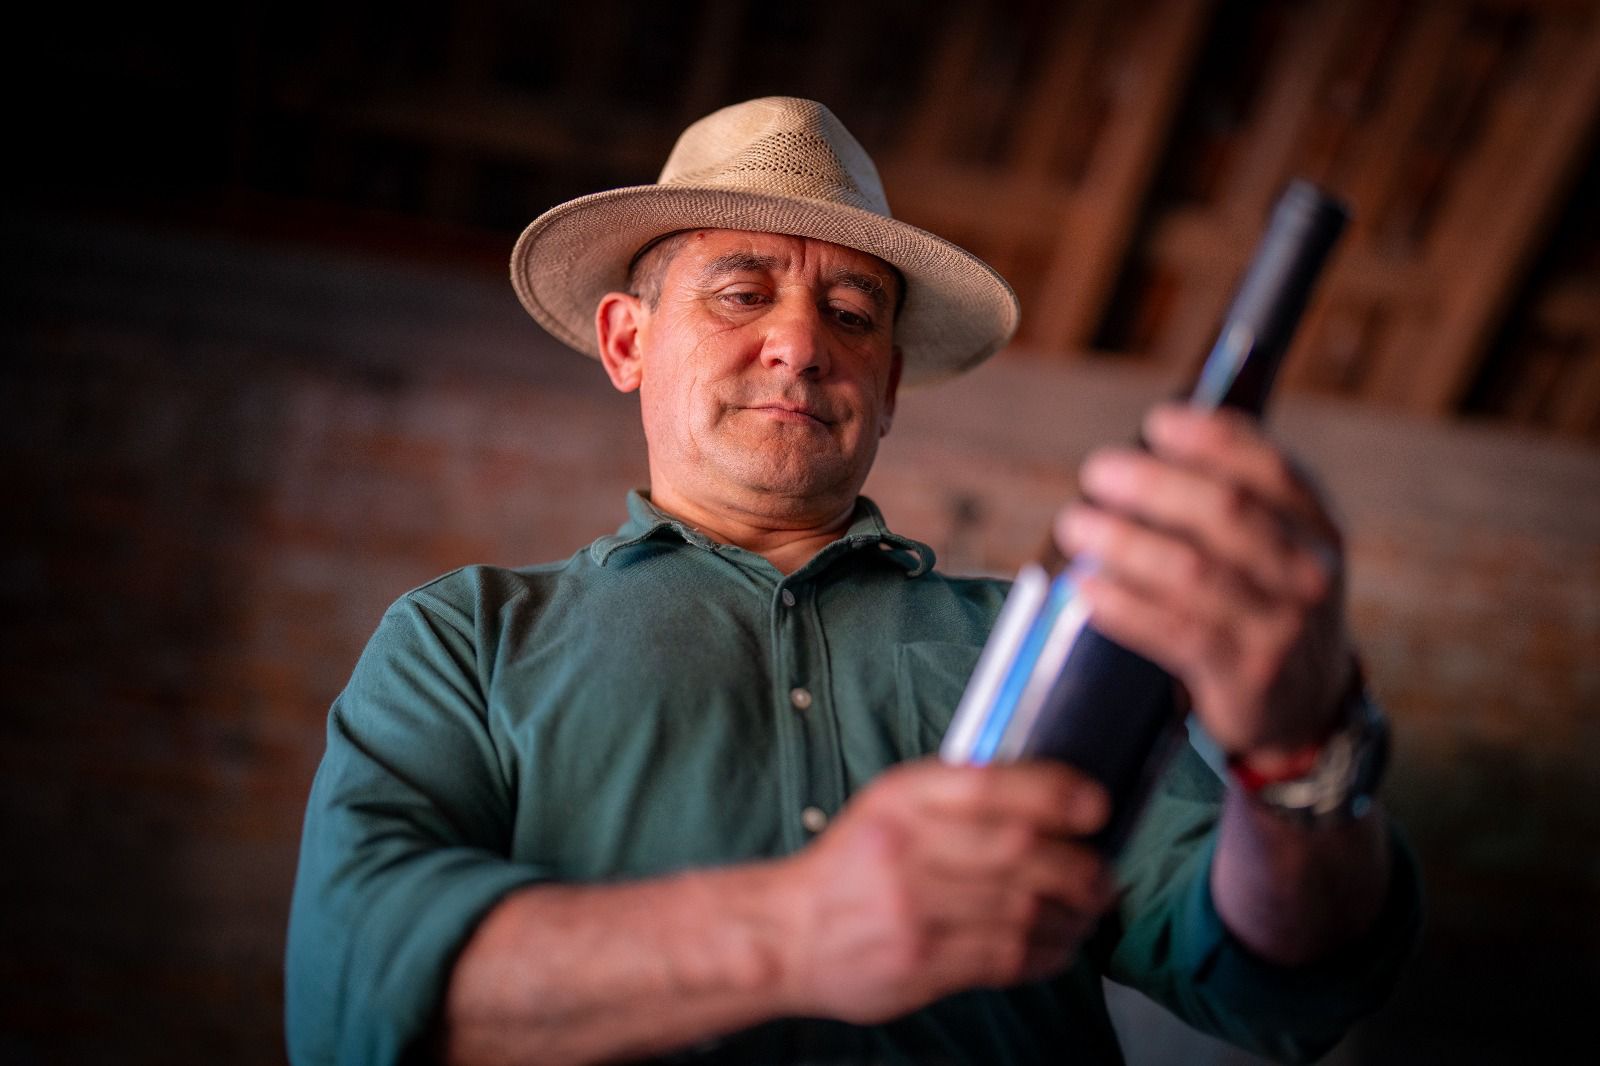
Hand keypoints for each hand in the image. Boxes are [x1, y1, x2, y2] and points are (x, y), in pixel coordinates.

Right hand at [775, 758, 1112, 1024]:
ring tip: (1088, 908)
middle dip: (1079, 863)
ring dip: (1072, 912)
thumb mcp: (890, 807)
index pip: (990, 786)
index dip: (1055, 792)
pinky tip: (1059, 942)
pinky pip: (1006, 957)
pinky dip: (1048, 950)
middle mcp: (906, 850)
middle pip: (1019, 850)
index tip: (1094, 805)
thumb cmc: (852, 865)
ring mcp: (913, 912)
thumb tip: (1050, 798)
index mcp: (901, 800)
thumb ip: (956, 796)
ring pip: (1022, 909)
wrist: (787, 933)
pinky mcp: (920, 965)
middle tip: (1101, 872)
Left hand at [1056, 403, 1353, 762]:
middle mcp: (1307, 571)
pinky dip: (1123, 605)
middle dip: (1154, 484)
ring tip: (1076, 526)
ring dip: (1124, 543)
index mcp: (1316, 524)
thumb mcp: (1277, 546)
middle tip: (1098, 470)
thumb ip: (1232, 497)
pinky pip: (1172, 631)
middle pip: (1226, 511)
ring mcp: (1279, 625)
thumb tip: (1142, 451)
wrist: (1307, 702)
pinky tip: (1085, 588)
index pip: (1270, 467)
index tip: (1157, 422)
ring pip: (1191, 573)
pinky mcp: (1244, 674)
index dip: (1212, 440)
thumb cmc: (1266, 602)